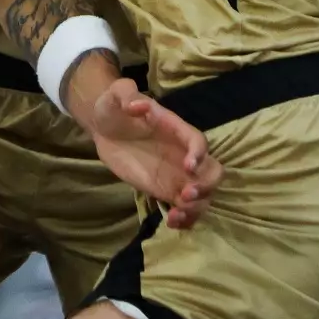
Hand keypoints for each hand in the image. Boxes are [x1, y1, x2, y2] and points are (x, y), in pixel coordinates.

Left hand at [81, 76, 223, 228]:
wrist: (105, 129)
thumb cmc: (114, 108)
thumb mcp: (115, 96)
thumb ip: (125, 94)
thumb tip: (136, 105)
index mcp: (175, 129)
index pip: (198, 141)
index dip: (199, 154)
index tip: (188, 166)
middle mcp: (183, 154)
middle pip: (212, 171)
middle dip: (206, 185)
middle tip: (186, 194)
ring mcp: (177, 175)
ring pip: (203, 195)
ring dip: (196, 207)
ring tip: (177, 214)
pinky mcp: (166, 190)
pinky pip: (186, 208)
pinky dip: (185, 219)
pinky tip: (172, 223)